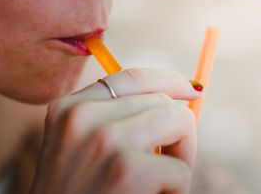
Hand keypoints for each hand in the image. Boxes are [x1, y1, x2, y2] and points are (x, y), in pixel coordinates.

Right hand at [30, 68, 202, 193]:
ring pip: (179, 121)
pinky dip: (176, 189)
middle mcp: (82, 116)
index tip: (191, 89)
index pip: (132, 77)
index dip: (168, 79)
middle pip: (161, 100)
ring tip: (161, 181)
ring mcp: (103, 140)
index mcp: (69, 108)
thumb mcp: (80, 147)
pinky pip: (180, 169)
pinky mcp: (126, 170)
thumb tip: (176, 100)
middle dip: (176, 130)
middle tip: (167, 162)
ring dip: (182, 155)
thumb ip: (116, 119)